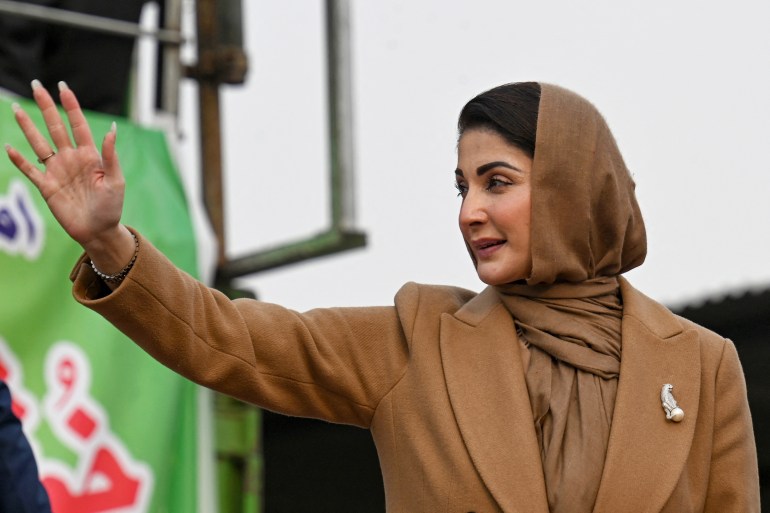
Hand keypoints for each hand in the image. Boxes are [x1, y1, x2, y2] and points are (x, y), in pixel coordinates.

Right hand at [5, 80, 134, 270]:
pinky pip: (30, 170)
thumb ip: (110, 156)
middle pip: (55, 127)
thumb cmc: (111, 207)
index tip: (62, 87)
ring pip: (39, 143)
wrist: (98, 231)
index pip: (78, 125)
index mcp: (90, 155)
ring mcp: (57, 171)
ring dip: (28, 127)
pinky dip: (19, 160)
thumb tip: (111, 129)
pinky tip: (9, 147)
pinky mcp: (47, 187)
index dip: (71, 106)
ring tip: (16, 109)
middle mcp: (71, 159)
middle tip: (36, 85)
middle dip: (46, 107)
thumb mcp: (115, 181)